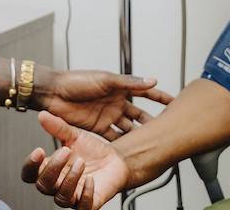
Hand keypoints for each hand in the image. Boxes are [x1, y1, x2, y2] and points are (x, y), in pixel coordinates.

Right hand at [22, 111, 129, 209]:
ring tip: (81, 162)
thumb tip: (43, 115)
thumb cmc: (92, 151)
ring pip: (61, 198)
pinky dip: (86, 195)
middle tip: (65, 151)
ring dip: (69, 180)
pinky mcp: (90, 203)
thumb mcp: (74, 136)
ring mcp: (73, 195)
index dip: (30, 165)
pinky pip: (82, 207)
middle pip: (43, 186)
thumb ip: (57, 127)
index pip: (29, 174)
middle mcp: (59, 185)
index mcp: (51, 169)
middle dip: (52, 169)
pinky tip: (91, 180)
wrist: (116, 161)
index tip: (39, 150)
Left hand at [37, 69, 173, 139]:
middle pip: (139, 115)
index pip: (145, 93)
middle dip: (153, 122)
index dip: (160, 98)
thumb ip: (129, 82)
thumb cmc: (76, 81)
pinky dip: (123, 144)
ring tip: (154, 144)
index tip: (176, 102)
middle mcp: (116, 104)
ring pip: (129, 128)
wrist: (53, 92)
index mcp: (119, 89)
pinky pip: (114, 138)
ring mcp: (108, 117)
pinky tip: (133, 151)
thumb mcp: (106, 80)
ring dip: (140, 136)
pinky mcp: (97, 129)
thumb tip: (152, 80)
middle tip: (168, 131)